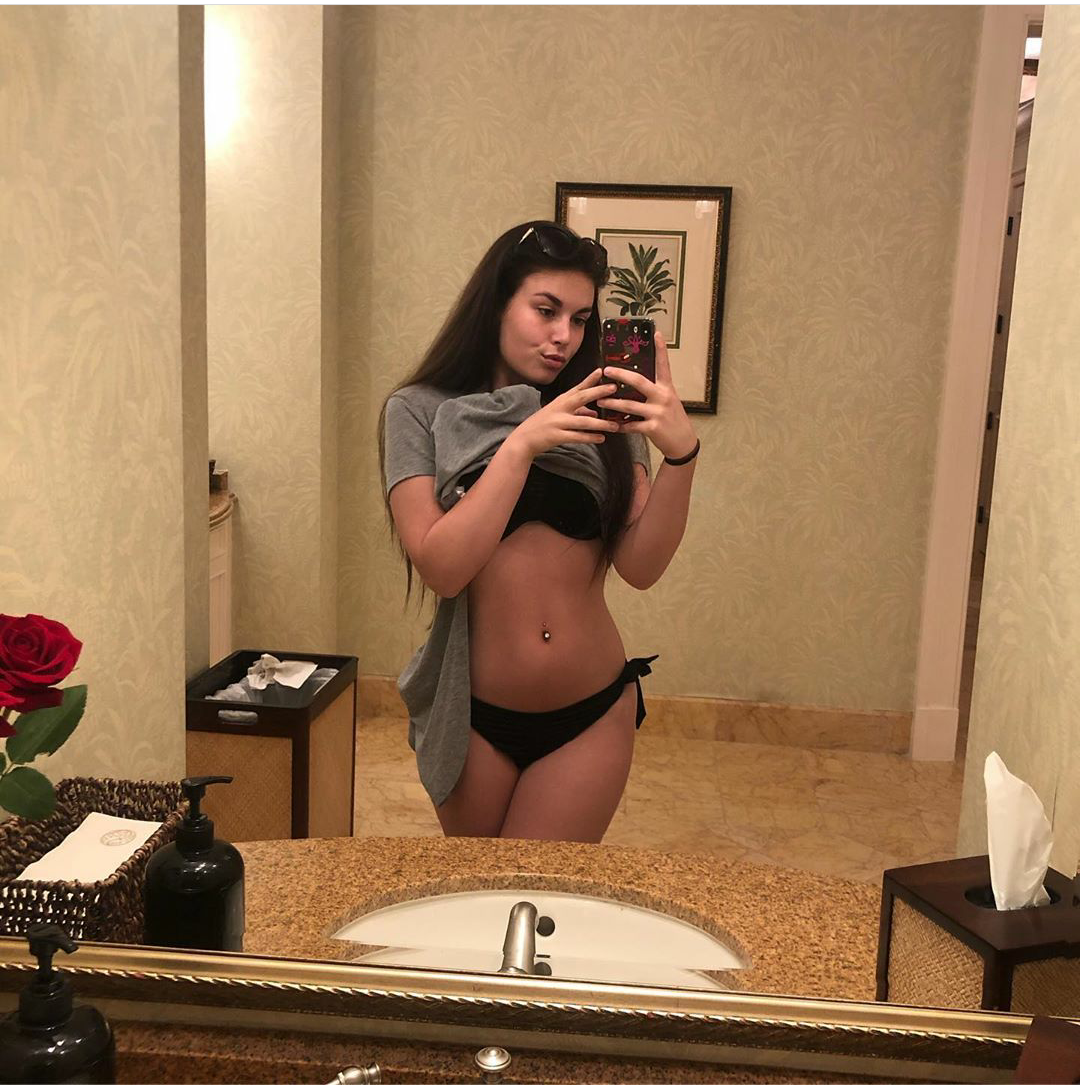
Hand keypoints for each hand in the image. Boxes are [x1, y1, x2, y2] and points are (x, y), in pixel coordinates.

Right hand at [509, 368, 620, 460]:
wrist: (524, 439)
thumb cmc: (542, 424)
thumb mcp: (558, 414)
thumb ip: (578, 412)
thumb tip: (595, 413)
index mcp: (561, 401)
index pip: (578, 387)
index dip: (590, 379)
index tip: (601, 371)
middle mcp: (560, 408)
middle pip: (581, 397)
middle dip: (598, 392)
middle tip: (613, 388)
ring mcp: (558, 422)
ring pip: (583, 421)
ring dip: (601, 423)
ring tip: (615, 425)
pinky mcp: (557, 436)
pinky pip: (577, 437)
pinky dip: (590, 437)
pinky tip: (601, 438)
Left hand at [597, 330, 697, 459]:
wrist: (683, 442)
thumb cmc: (673, 419)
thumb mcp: (669, 400)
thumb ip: (655, 391)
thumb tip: (635, 382)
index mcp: (667, 388)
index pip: (664, 365)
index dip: (660, 349)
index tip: (656, 333)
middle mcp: (662, 397)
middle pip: (638, 381)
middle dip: (620, 374)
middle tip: (606, 371)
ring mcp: (657, 412)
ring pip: (629, 405)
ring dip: (612, 403)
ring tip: (600, 401)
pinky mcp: (653, 427)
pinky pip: (631, 425)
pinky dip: (620, 425)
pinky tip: (613, 425)